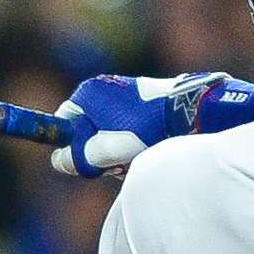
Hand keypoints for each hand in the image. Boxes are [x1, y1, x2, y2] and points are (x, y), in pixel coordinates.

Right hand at [47, 72, 253, 177]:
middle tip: (115, 163)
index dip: (71, 147)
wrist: (192, 114)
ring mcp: (126, 96)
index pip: (63, 124)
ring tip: (135, 157)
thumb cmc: (146, 129)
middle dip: (98, 152)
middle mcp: (105, 89)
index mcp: (89, 93)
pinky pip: (128, 130)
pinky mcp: (144, 104)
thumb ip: (77, 157)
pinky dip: (133, 144)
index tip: (85, 162)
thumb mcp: (105, 150)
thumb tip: (60, 161)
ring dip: (117, 152)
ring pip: (109, 134)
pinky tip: (147, 150)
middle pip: (87, 131)